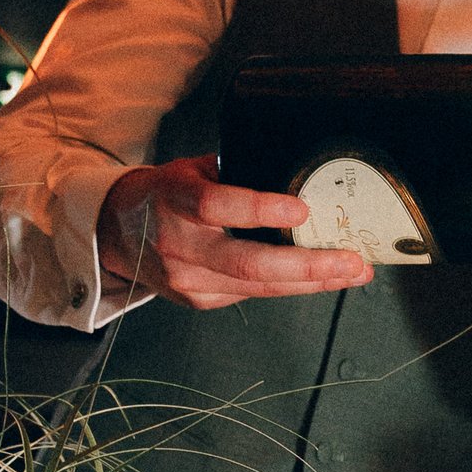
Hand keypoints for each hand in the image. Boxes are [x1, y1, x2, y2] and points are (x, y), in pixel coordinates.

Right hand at [96, 155, 373, 310]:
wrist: (118, 233)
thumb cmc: (168, 194)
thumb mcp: (192, 170)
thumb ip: (238, 174)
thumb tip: (301, 175)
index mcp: (174, 199)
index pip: (216, 205)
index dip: (259, 209)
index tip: (301, 210)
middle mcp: (179, 245)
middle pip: (247, 263)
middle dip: (307, 266)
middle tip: (351, 261)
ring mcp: (188, 279)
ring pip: (259, 287)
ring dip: (313, 282)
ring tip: (353, 272)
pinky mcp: (199, 300)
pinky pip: (254, 294)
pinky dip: (291, 286)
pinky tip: (322, 278)